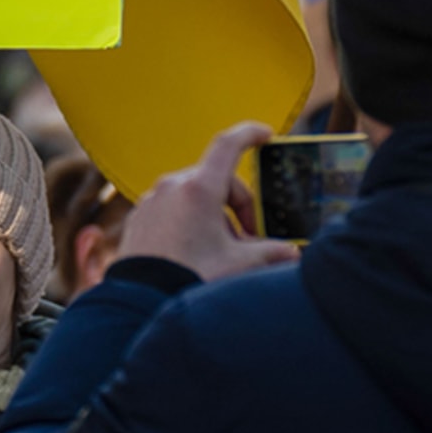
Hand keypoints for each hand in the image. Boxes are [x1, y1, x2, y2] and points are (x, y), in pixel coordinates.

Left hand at [116, 122, 299, 281]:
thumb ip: (269, 253)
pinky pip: (172, 209)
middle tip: (249, 240)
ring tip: (219, 253)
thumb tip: (291, 253)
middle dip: (238, 207)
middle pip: (217, 181)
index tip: (264, 134)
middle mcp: (171, 186)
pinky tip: (194, 253)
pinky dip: (190, 222)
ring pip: (194, 197)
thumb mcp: (237, 264)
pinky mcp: (140, 216)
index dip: (249, 134)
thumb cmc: (188, 277)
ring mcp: (152, 200)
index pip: (227, 146)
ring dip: (214, 217)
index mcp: (198, 188)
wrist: (140, 299)